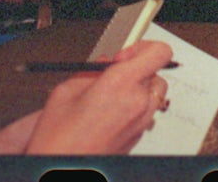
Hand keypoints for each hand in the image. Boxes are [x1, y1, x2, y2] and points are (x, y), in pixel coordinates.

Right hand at [22, 40, 173, 154]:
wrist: (62, 173)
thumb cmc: (58, 140)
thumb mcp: (65, 92)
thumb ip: (90, 72)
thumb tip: (104, 64)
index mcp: (121, 84)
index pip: (159, 52)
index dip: (142, 48)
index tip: (123, 56)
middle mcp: (138, 102)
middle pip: (156, 71)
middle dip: (137, 69)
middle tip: (113, 75)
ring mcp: (141, 121)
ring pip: (153, 92)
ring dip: (137, 88)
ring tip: (111, 95)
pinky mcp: (138, 136)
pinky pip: (145, 111)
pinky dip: (134, 106)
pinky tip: (110, 112)